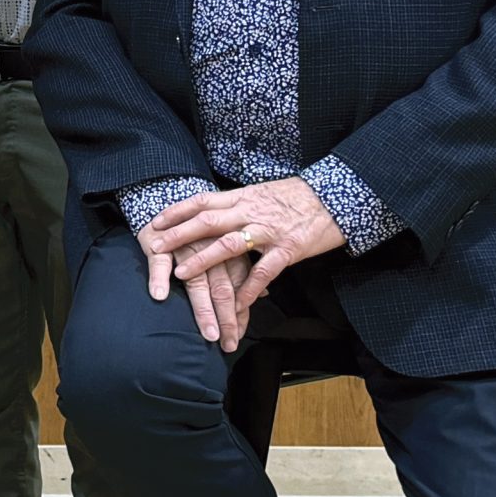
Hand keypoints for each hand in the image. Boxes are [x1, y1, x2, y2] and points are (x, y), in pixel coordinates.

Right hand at [136, 219, 254, 350]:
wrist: (172, 196)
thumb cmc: (202, 227)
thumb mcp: (228, 242)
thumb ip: (243, 269)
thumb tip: (264, 293)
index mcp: (229, 251)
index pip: (239, 288)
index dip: (240, 313)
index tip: (238, 337)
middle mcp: (211, 250)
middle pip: (222, 289)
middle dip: (226, 318)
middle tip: (227, 343)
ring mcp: (186, 246)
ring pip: (197, 280)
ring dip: (203, 309)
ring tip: (208, 332)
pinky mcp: (160, 242)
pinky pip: (160, 261)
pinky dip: (159, 277)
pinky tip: (160, 296)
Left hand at [144, 177, 345, 308]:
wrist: (340, 195)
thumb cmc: (301, 196)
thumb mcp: (264, 193)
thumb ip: (240, 204)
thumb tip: (217, 211)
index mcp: (244, 197)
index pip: (203, 201)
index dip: (178, 210)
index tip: (156, 221)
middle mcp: (251, 212)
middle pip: (207, 221)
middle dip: (178, 235)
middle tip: (155, 247)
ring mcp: (269, 231)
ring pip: (229, 245)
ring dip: (203, 260)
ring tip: (181, 275)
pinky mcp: (288, 249)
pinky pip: (264, 272)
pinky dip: (248, 289)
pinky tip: (236, 303)